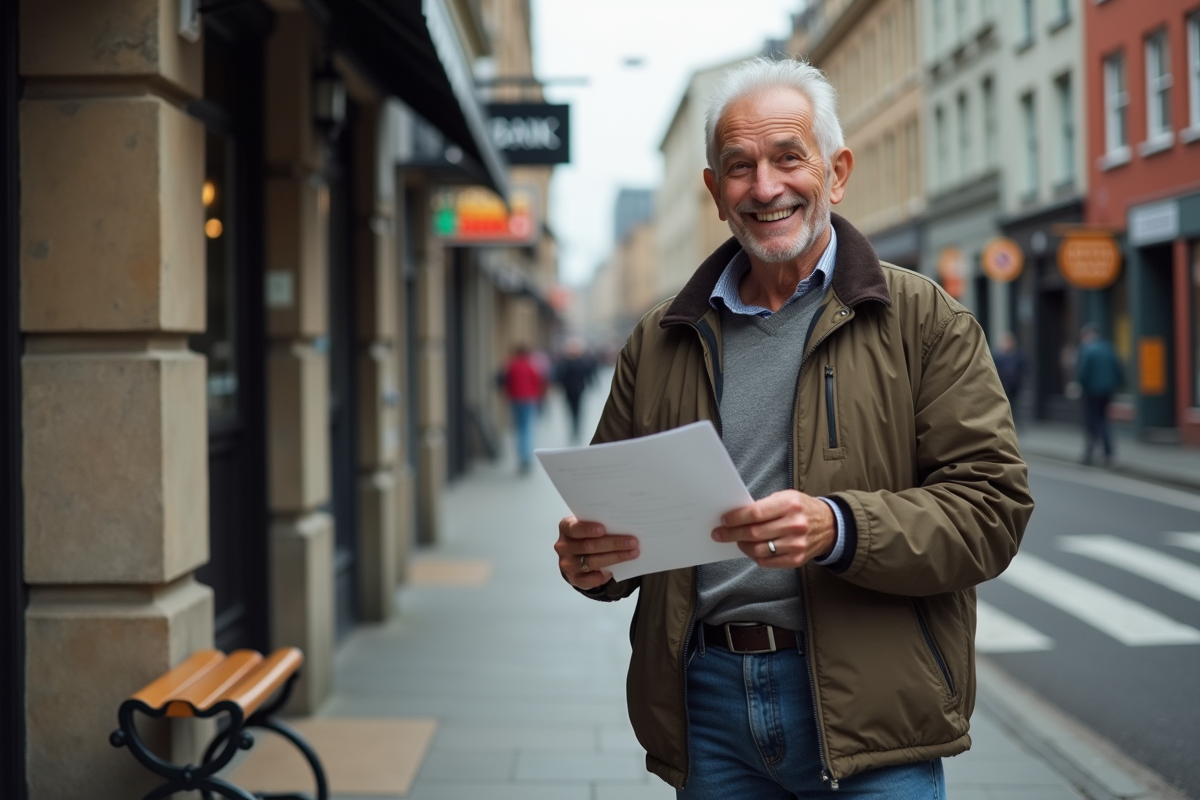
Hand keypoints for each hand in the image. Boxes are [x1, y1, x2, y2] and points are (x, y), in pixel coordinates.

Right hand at [555, 516, 639, 589]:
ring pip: (593, 562)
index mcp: (566, 528)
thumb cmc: (587, 536)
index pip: (574, 528)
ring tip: (633, 553)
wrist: (577, 556)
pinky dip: (604, 575)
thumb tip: (623, 527)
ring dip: (615, 558)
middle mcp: (564, 546)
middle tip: (632, 542)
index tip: (603, 529)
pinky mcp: (574, 579)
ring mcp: (568, 564)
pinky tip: (616, 571)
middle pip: (589, 546)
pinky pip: (591, 579)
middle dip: (613, 544)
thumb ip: (600, 525)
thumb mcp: (588, 526)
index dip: (588, 529)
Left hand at [712, 490, 835, 568]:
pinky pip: (768, 562)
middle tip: (720, 534)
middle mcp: (795, 525)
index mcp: (790, 505)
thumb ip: (764, 506)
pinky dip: (755, 556)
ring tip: (737, 541)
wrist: (830, 526)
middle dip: (732, 534)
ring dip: (743, 546)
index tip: (724, 520)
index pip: (756, 513)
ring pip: (759, 550)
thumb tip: (736, 516)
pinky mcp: (797, 559)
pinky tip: (751, 549)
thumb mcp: (786, 497)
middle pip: (754, 533)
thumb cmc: (801, 509)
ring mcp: (797, 544)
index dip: (736, 518)